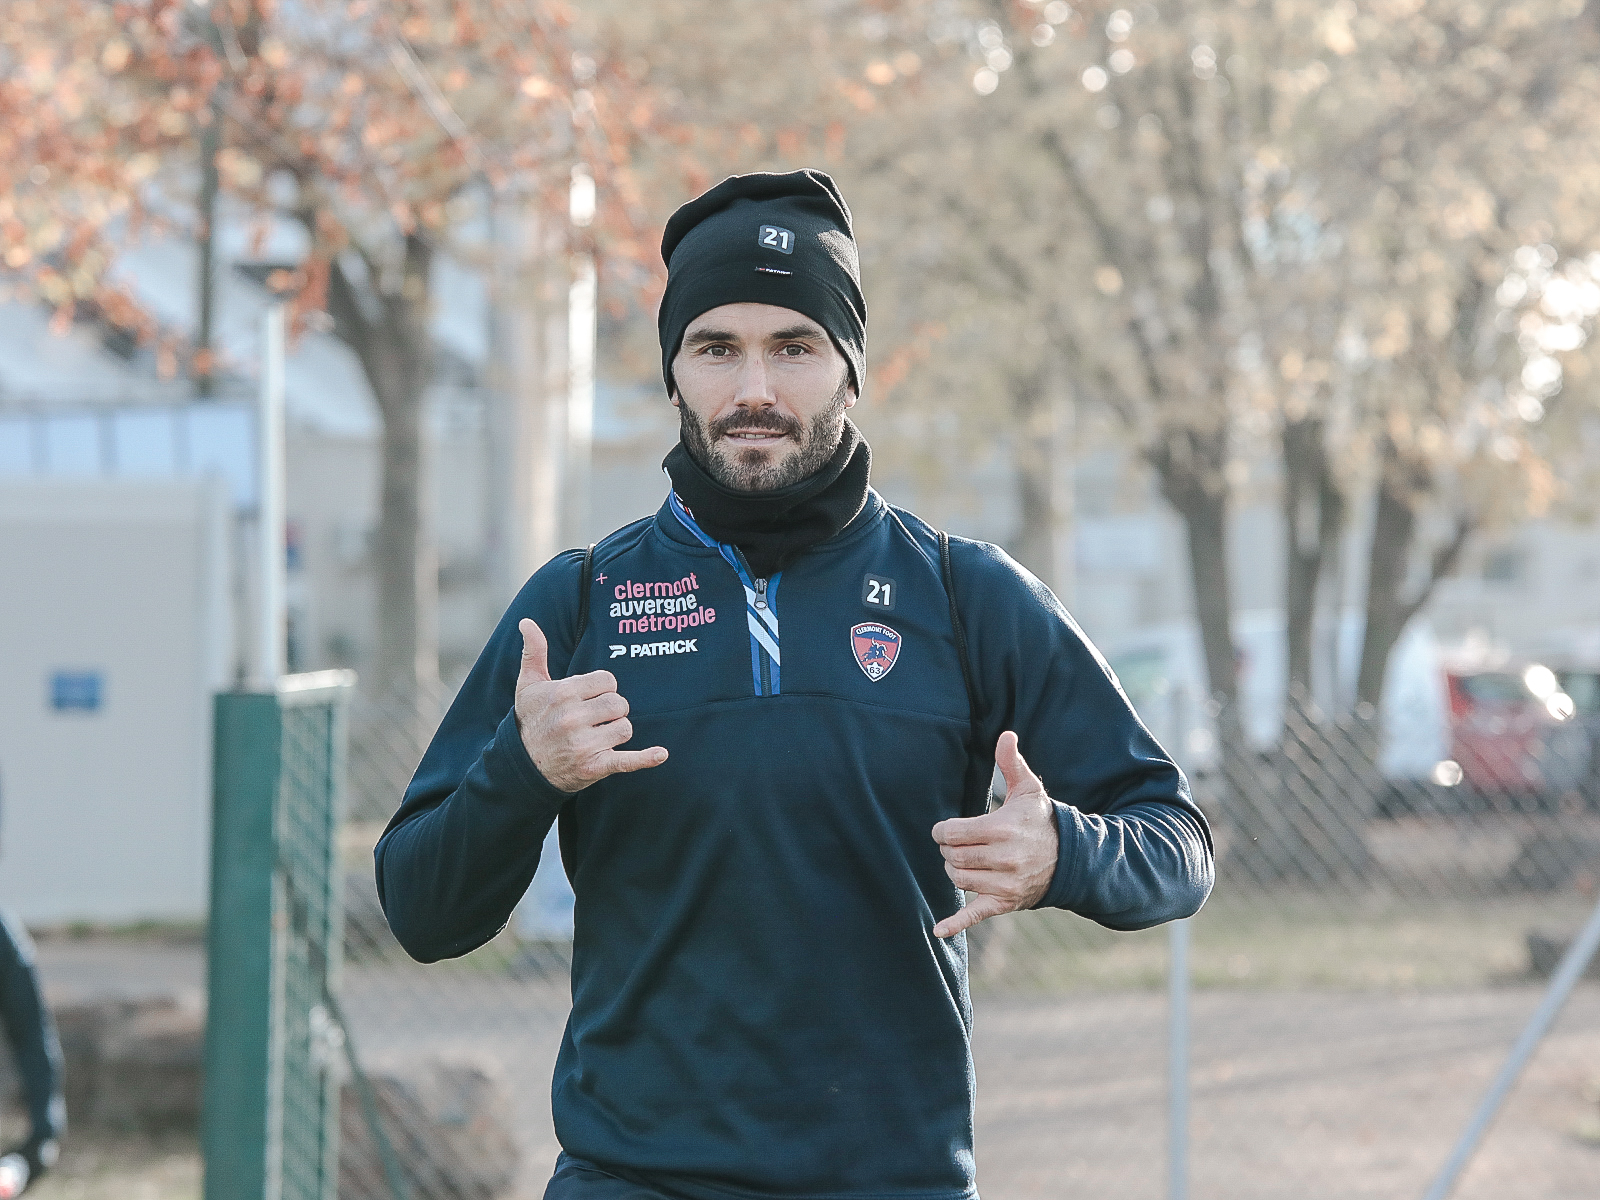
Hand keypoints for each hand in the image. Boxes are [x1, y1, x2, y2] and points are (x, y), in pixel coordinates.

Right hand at [513, 618, 667, 792]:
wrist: (523, 767)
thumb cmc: (531, 720)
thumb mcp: (528, 685)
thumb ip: (534, 651)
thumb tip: (527, 622)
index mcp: (563, 693)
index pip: (608, 681)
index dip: (603, 689)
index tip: (588, 699)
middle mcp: (572, 718)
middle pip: (619, 704)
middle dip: (611, 711)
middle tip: (593, 720)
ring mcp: (583, 745)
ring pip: (625, 728)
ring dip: (616, 732)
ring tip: (596, 737)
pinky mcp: (593, 767)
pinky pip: (627, 761)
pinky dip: (645, 758)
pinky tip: (661, 754)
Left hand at [931, 731, 1058, 937]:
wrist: (1071, 857)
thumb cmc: (1042, 819)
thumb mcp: (1029, 789)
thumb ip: (1011, 762)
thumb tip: (1005, 734)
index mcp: (1002, 829)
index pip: (951, 832)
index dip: (944, 830)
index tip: (948, 829)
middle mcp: (1002, 859)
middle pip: (951, 856)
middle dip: (949, 849)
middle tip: (958, 843)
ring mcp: (1004, 883)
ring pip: (958, 879)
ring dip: (955, 869)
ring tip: (968, 859)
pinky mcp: (1005, 903)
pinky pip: (975, 915)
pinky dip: (954, 924)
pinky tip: (937, 931)